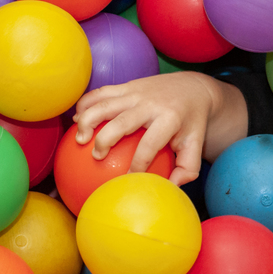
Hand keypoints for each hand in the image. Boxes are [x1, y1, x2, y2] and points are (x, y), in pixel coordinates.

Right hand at [73, 72, 229, 185]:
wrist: (192, 88)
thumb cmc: (191, 122)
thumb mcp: (195, 144)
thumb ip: (187, 168)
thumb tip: (170, 188)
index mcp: (169, 119)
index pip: (149, 146)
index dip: (137, 165)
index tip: (127, 179)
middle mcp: (150, 104)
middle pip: (121, 123)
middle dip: (105, 141)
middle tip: (97, 157)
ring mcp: (135, 92)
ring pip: (104, 104)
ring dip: (87, 121)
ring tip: (79, 140)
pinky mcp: (126, 86)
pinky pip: (100, 93)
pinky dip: (85, 104)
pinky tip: (76, 120)